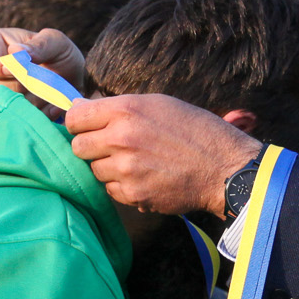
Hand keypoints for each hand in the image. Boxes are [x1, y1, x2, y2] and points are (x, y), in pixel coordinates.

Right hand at [0, 28, 85, 113]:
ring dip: (22, 104)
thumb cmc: (59, 57)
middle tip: (38, 85)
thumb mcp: (56, 43)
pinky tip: (43, 112)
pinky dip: (24, 120)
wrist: (69, 85)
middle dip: (12, 88)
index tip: (14, 70)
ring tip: (45, 96)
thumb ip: (40, 45)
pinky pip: (0, 123)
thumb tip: (15, 52)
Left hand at [67, 95, 260, 216]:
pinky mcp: (133, 194)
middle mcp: (121, 138)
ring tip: (136, 163)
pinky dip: (123, 187)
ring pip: (94, 171)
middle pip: (78, 146)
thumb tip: (79, 108)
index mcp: (126, 110)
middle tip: (111, 148)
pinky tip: (145, 178)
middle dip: (91, 147)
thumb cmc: (195, 131)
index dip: (78, 123)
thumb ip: (118, 107)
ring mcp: (125, 169)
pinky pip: (111, 190)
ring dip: (109, 168)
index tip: (86, 127)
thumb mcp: (158, 104)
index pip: (75, 117)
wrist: (223, 168)